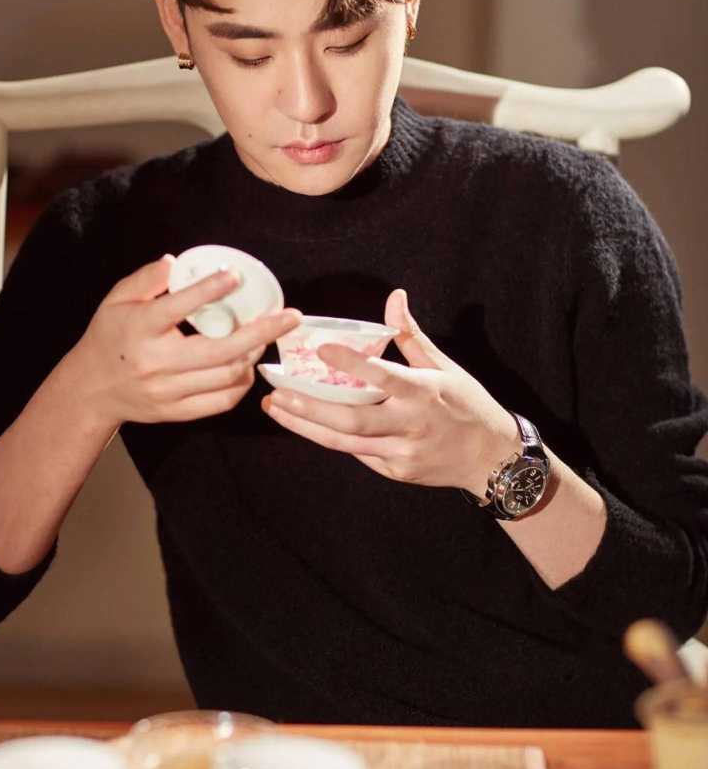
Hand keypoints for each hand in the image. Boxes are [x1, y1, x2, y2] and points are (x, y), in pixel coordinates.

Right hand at [68, 255, 302, 428]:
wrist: (91, 389)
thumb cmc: (110, 336)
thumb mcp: (116, 299)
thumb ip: (145, 279)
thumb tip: (175, 261)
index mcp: (140, 328)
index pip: (178, 307)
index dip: (209, 290)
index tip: (236, 276)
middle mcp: (156, 362)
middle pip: (219, 350)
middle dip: (261, 332)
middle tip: (290, 317)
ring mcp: (167, 391)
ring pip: (225, 376)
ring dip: (254, 355)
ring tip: (267, 337)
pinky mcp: (176, 412)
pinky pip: (219, 401)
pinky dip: (241, 384)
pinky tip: (248, 366)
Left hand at [262, 289, 518, 492]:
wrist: (493, 459)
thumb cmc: (468, 405)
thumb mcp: (445, 366)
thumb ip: (411, 335)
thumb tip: (395, 296)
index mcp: (425, 392)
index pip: (382, 376)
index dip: (351, 363)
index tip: (320, 348)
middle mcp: (411, 425)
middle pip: (352, 420)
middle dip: (309, 408)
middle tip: (276, 392)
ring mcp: (403, 454)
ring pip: (345, 443)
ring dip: (306, 426)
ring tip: (276, 409)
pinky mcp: (396, 472)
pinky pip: (358, 454)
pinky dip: (332, 437)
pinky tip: (307, 423)